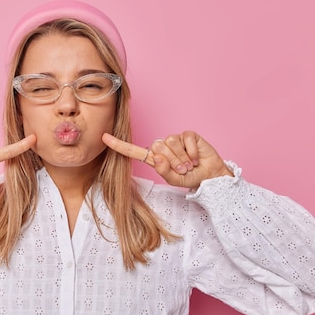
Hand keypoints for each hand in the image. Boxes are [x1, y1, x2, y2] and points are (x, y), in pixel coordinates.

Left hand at [102, 131, 232, 188]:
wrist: (210, 176)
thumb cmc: (190, 177)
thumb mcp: (174, 180)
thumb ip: (164, 171)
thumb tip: (157, 156)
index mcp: (155, 158)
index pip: (134, 151)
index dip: (119, 145)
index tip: (104, 137)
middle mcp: (163, 146)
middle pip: (157, 147)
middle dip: (172, 162)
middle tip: (182, 169)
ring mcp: (175, 139)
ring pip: (170, 143)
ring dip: (182, 158)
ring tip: (189, 164)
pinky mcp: (188, 135)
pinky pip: (185, 140)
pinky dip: (191, 153)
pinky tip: (195, 157)